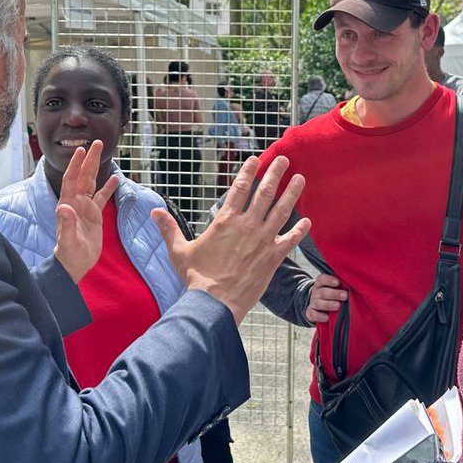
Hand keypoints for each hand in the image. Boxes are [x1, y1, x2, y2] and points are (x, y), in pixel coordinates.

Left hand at [53, 140, 118, 284]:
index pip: (72, 180)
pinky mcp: (94, 215)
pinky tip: (115, 178)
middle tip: (97, 143)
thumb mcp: (68, 240)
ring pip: (92, 182)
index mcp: (69, 204)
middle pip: (83, 176)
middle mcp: (76, 202)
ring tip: (103, 153)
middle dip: (89, 159)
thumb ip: (67, 224)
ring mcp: (85, 207)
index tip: (80, 150)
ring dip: (97, 168)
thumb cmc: (69, 254)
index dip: (75, 165)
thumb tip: (63, 207)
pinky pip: (102, 197)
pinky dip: (108, 187)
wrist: (74, 265)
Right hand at [152, 156, 309, 325]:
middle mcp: (247, 226)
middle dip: (275, 173)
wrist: (215, 303)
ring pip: (282, 211)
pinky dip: (300, 230)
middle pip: (264, 193)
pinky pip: (291, 240)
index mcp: (225, 221)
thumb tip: (154, 212)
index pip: (239, 189)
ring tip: (300, 178)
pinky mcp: (273, 257)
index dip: (248, 171)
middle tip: (284, 159)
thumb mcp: (179, 251)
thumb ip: (169, 229)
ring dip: (292, 193)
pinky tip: (308, 221)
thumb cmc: (197, 278)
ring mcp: (262, 240)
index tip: (255, 159)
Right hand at [306, 273, 346, 322]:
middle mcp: (316, 293)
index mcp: (321, 284)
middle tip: (345, 296)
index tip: (338, 282)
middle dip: (334, 294)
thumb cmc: (331, 294)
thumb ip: (341, 286)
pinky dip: (320, 316)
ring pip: (318, 303)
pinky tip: (328, 318)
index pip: (322, 279)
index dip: (329, 280)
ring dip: (328, 304)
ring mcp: (313, 303)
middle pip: (322, 292)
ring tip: (338, 306)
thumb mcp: (335, 288)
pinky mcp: (311, 313)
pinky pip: (313, 314)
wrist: (318, 305)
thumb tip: (353, 286)